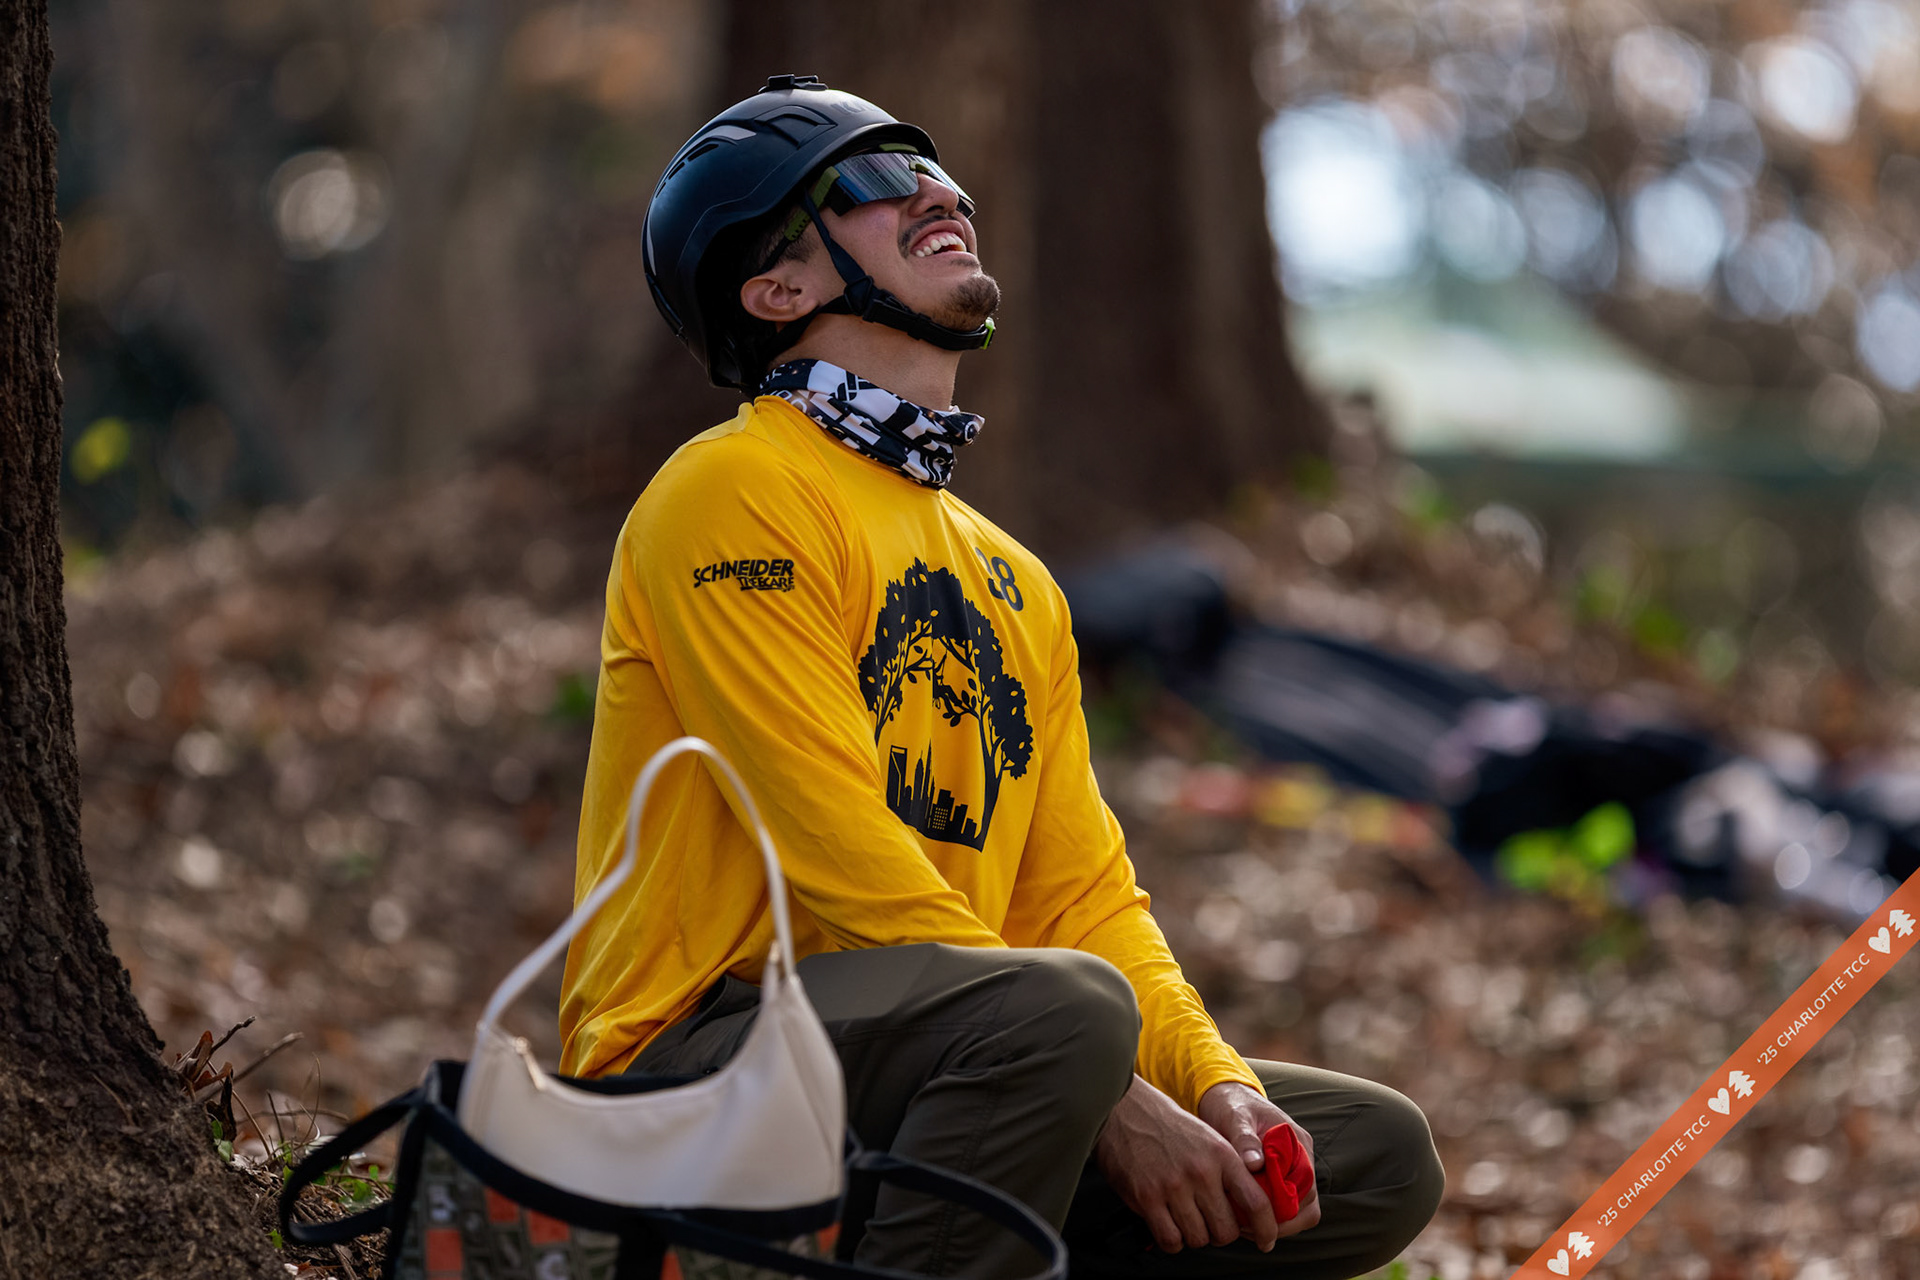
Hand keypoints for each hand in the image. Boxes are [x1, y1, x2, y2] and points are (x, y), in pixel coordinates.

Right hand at [1093, 1075, 1283, 1253]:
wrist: (1125, 1110)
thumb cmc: (1169, 1128)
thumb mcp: (1210, 1140)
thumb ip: (1230, 1172)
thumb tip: (1249, 1211)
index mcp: (1222, 1155)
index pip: (1256, 1202)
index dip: (1266, 1229)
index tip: (1266, 1242)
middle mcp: (1201, 1172)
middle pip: (1226, 1231)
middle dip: (1220, 1235)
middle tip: (1210, 1224)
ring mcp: (1173, 1186)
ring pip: (1199, 1239)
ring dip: (1195, 1237)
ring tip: (1186, 1220)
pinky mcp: (1146, 1198)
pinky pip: (1170, 1240)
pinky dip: (1172, 1241)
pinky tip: (1169, 1225)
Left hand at [1196, 1081, 1320, 1239]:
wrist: (1226, 1097)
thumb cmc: (1231, 1105)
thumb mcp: (1235, 1118)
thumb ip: (1244, 1139)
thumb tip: (1254, 1164)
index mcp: (1296, 1142)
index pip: (1306, 1186)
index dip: (1286, 1207)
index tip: (1257, 1216)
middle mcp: (1301, 1158)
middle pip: (1307, 1205)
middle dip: (1281, 1222)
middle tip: (1247, 1229)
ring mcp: (1293, 1169)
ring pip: (1299, 1210)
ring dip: (1276, 1223)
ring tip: (1244, 1227)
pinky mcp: (1280, 1176)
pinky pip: (1284, 1205)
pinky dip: (1268, 1216)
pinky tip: (1244, 1217)